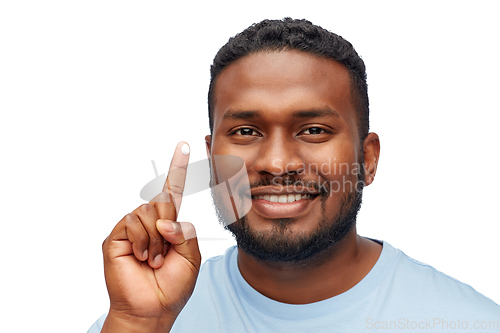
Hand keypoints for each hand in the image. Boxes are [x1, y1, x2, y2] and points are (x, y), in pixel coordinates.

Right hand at [101, 142, 200, 332]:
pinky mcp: (116, 236)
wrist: (152, 308)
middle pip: (162, 200)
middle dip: (168, 226)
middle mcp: (150, 222)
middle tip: (165, 253)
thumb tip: (163, 220)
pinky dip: (143, 241)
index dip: (179, 169)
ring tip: (154, 260)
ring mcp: (132, 228)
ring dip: (156, 240)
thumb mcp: (192, 257)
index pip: (173, 191)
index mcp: (169, 224)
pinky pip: (132, 222)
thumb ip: (185, 232)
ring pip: (147, 211)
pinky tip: (142, 258)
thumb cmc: (173, 285)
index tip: (185, 146)